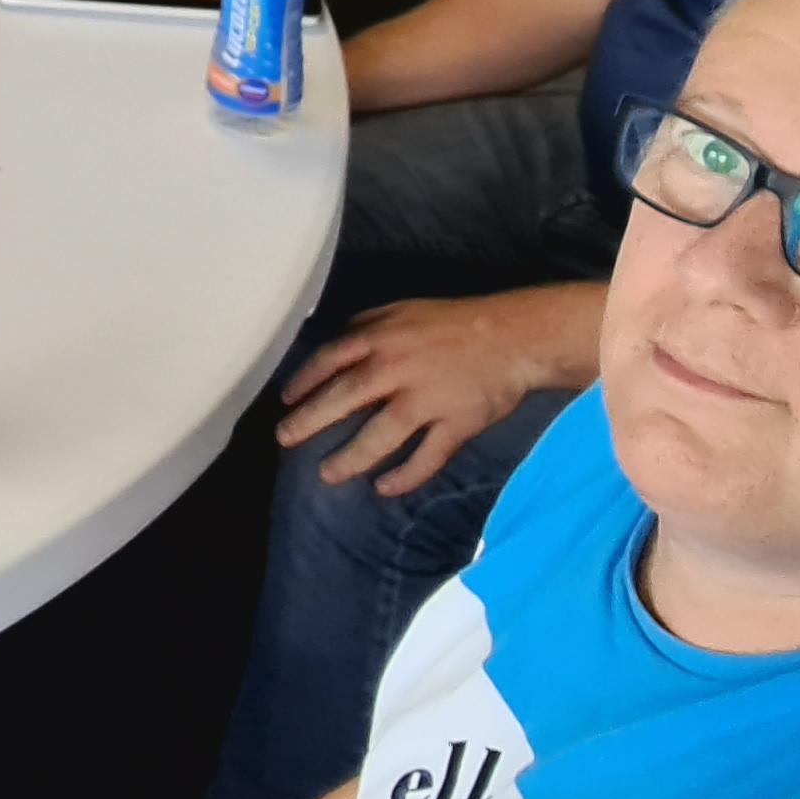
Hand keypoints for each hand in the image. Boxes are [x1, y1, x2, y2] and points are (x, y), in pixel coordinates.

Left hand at [277, 288, 581, 495]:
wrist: (514, 336)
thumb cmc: (454, 321)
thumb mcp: (402, 310)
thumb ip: (366, 327)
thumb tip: (333, 342)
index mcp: (380, 338)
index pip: (329, 360)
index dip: (303, 381)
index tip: (286, 401)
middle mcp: (396, 370)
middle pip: (343, 399)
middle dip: (309, 422)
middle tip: (285, 439)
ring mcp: (427, 400)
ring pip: (380, 436)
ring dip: (351, 458)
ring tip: (328, 474)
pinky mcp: (456, 424)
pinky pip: (427, 457)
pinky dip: (406, 476)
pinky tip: (385, 488)